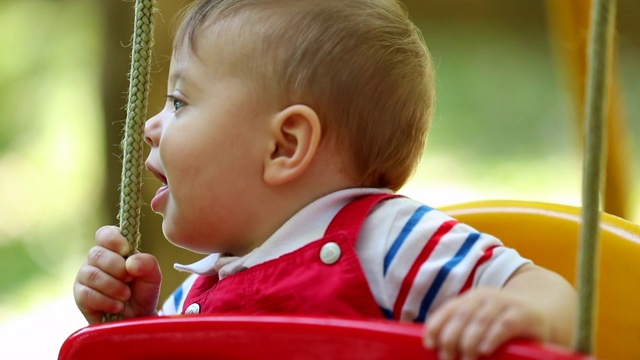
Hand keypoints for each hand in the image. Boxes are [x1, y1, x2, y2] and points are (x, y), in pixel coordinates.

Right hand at [73, 226, 161, 323]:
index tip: (126, 251)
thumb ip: (148, 264)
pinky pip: (87, 294)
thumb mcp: (153, 277)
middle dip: (117, 268)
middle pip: (96, 254)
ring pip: (91, 274)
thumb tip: (130, 262)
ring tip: (126, 295)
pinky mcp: (80, 296)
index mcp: (114, 249)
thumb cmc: (143, 293)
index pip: (105, 234)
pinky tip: (117, 306)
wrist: (137, 318)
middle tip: (130, 279)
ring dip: (113, 286)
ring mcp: (86, 277)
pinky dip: (106, 301)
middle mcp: (97, 260)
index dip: (113, 240)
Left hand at [423, 288, 548, 359]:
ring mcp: (504, 304)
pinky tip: (484, 350)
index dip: (436, 326)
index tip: (430, 344)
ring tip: (465, 359)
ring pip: (480, 321)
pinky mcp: (523, 315)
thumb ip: (462, 330)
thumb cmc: (503, 323)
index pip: (448, 310)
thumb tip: (436, 347)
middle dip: (450, 338)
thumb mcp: (480, 322)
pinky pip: (505, 325)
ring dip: (468, 342)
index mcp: (470, 299)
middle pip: (461, 316)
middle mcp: (485, 297)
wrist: (542, 310)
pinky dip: (492, 337)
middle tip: (447, 358)